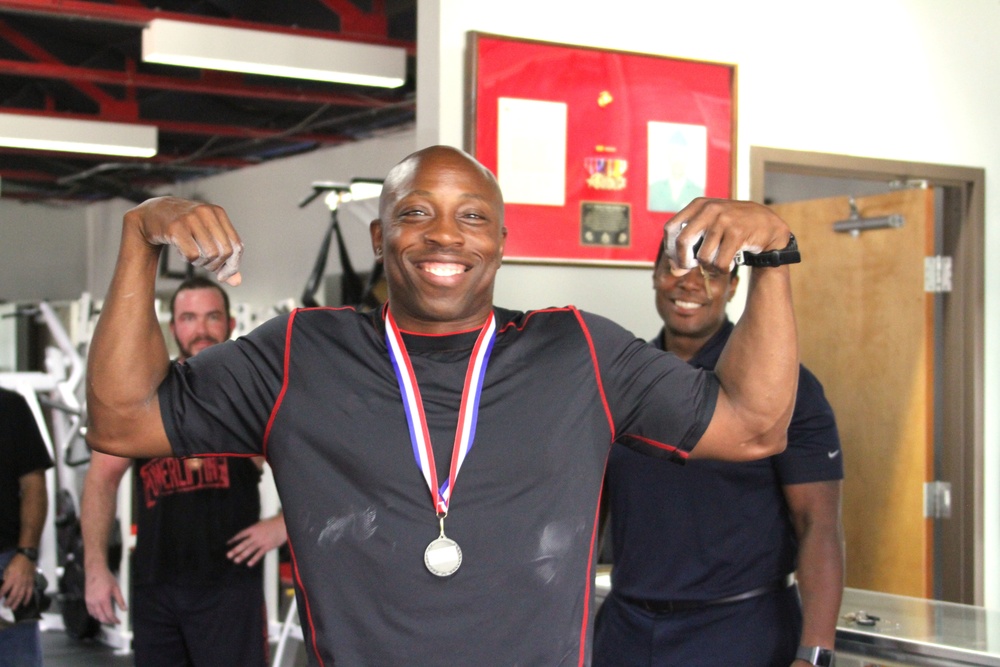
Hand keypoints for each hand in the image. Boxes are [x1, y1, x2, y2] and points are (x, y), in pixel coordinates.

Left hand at [1, 553, 35, 610]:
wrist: (27, 558)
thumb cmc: (15, 563)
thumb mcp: (7, 569)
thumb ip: (5, 578)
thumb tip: (4, 587)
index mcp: (11, 578)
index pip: (4, 590)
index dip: (0, 595)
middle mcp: (19, 582)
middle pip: (13, 595)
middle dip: (9, 602)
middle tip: (6, 606)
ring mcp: (26, 583)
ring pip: (21, 595)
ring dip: (17, 603)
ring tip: (13, 608)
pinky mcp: (31, 583)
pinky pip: (30, 592)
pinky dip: (28, 599)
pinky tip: (25, 604)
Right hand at [84, 563, 126, 624]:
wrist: (95, 571)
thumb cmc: (107, 578)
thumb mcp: (116, 588)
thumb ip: (120, 600)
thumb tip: (124, 609)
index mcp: (104, 599)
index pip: (109, 614)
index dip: (114, 620)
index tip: (118, 622)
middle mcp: (95, 602)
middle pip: (101, 617)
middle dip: (108, 621)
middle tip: (114, 621)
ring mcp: (89, 602)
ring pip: (95, 616)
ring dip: (102, 619)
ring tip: (108, 618)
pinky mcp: (86, 600)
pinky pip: (90, 611)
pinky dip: (95, 615)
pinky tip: (100, 614)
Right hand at [127, 196, 244, 284]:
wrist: (152, 213)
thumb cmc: (184, 227)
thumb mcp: (207, 237)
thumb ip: (223, 257)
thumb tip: (237, 281)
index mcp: (217, 212)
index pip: (237, 245)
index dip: (233, 265)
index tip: (222, 275)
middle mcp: (206, 212)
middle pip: (225, 252)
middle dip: (216, 265)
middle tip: (204, 264)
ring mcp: (190, 218)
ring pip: (210, 254)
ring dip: (202, 262)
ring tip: (193, 255)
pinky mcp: (175, 227)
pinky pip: (193, 254)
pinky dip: (189, 260)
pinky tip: (182, 252)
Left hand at [226, 515, 286, 566]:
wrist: (284, 524)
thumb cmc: (274, 522)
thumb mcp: (262, 523)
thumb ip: (255, 530)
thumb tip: (249, 534)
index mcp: (254, 528)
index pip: (241, 534)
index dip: (234, 539)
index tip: (228, 543)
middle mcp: (256, 535)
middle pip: (243, 543)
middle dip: (235, 550)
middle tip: (228, 555)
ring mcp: (261, 541)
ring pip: (250, 549)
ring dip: (242, 556)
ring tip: (236, 560)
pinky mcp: (268, 546)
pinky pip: (259, 554)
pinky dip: (254, 559)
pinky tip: (249, 564)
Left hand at [663, 198, 791, 274]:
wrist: (767, 224)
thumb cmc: (732, 228)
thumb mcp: (709, 228)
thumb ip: (690, 246)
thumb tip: (675, 270)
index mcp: (698, 205)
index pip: (670, 229)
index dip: (670, 248)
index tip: (678, 260)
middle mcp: (709, 209)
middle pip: (682, 242)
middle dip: (684, 261)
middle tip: (691, 267)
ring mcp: (724, 220)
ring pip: (703, 256)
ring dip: (709, 267)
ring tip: (718, 262)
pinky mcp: (737, 233)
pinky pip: (720, 263)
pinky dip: (722, 270)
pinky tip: (729, 263)